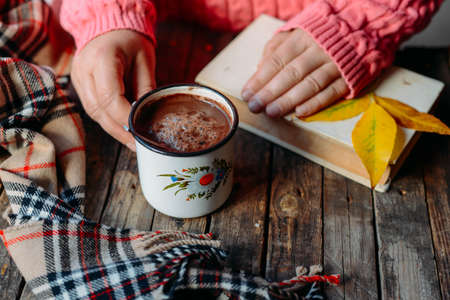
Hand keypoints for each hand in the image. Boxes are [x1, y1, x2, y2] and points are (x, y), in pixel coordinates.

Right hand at [71, 30, 155, 149]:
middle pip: (99, 109)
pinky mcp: (79, 85)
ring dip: (113, 129)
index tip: (139, 131)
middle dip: (120, 130)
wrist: (108, 27)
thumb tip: (147, 119)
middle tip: (137, 144)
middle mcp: (84, 69)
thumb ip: (145, 90)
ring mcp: (78, 78)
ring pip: (93, 112)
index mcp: (102, 58)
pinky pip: (92, 108)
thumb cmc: (130, 42)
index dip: (124, 118)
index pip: (109, 97)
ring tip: (132, 140)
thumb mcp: (145, 61)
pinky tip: (122, 128)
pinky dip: (108, 120)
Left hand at [242, 29, 348, 117]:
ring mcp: (336, 64)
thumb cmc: (319, 36)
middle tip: (255, 106)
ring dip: (289, 100)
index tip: (247, 93)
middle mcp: (319, 50)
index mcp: (302, 38)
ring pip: (310, 84)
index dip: (260, 78)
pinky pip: (331, 92)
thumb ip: (276, 49)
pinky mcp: (349, 77)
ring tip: (271, 112)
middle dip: (270, 92)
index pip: (277, 60)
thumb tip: (260, 69)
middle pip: (291, 73)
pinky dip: (315, 104)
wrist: (361, 30)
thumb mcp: (295, 33)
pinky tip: (299, 113)